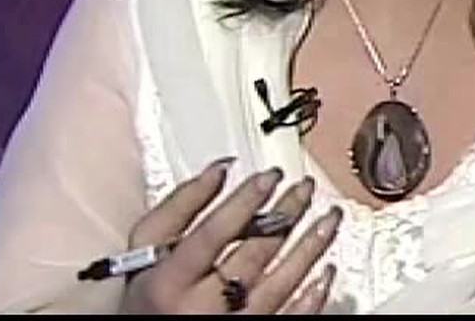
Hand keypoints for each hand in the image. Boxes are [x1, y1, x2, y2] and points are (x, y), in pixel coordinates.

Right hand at [120, 158, 340, 313]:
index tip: (271, 176)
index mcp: (170, 281)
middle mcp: (201, 307)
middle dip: (287, 215)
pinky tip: (326, 271)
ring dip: (310, 248)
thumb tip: (219, 170)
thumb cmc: (148, 297)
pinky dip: (312, 295)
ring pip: (280, 285)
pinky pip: (289, 319)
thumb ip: (177, 207)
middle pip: (253, 254)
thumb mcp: (144, 251)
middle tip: (306, 188)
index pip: (214, 233)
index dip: (245, 201)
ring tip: (330, 218)